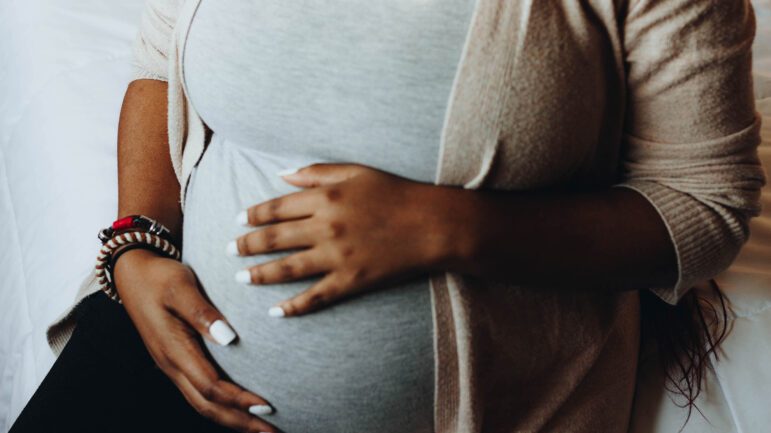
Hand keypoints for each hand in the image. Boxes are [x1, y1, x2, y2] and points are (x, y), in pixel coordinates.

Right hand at [114, 248, 276, 432]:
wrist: (132, 272)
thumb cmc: (160, 276)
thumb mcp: (180, 286)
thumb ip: (202, 312)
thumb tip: (230, 338)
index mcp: (173, 349)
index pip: (211, 386)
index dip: (239, 399)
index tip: (268, 405)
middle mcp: (171, 364)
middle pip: (207, 406)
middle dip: (240, 421)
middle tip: (272, 432)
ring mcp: (172, 365)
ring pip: (202, 404)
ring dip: (232, 419)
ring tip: (261, 428)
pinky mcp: (176, 361)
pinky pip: (198, 394)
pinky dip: (221, 406)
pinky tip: (239, 408)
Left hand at [230, 163, 458, 316]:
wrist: (433, 224)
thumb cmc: (396, 192)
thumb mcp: (355, 171)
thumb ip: (315, 171)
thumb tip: (280, 174)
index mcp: (325, 197)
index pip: (275, 207)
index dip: (252, 214)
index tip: (238, 220)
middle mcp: (325, 226)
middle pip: (273, 238)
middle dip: (245, 245)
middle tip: (228, 251)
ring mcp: (337, 256)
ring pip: (286, 269)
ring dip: (259, 274)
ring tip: (241, 278)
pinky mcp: (351, 281)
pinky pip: (315, 297)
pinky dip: (293, 307)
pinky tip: (275, 312)